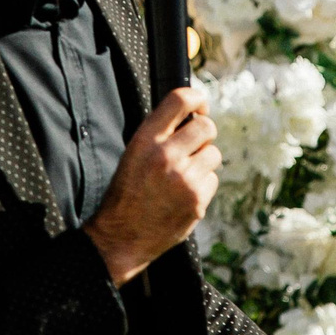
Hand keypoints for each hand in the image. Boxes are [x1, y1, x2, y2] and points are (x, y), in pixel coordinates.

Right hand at [82, 87, 217, 284]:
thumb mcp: (133, 153)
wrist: (121, 236)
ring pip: (214, 154)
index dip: (197, 98)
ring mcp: (185, 179)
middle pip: (207, 127)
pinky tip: (183, 194)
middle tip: (194, 145)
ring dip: (203, 161)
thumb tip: (193, 114)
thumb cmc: (127, 192)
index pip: (180, 100)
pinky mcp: (197, 200)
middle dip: (204, 134)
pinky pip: (213, 180)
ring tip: (183, 175)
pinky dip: (203, 185)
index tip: (201, 106)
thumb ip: (160, 133)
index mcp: (146, 139)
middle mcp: (166, 155)